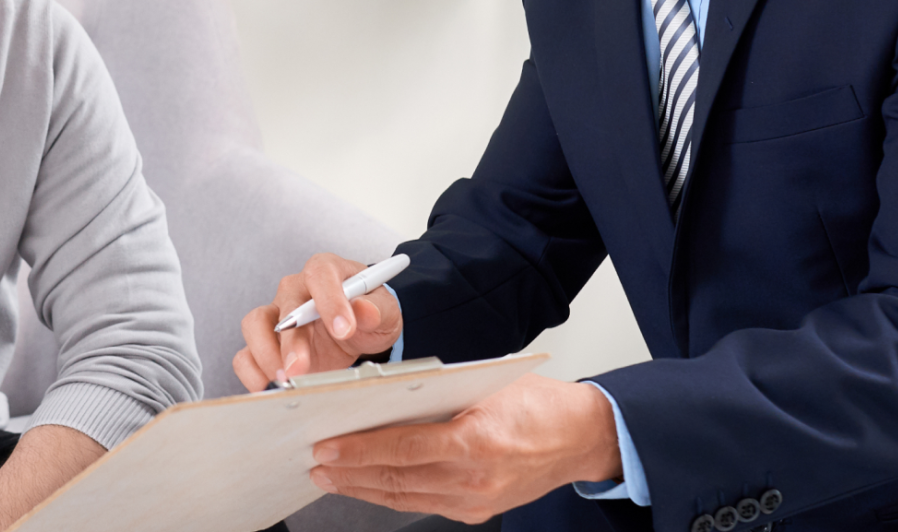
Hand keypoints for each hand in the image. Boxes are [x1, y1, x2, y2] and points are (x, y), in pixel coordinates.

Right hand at [233, 253, 403, 389]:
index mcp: (325, 272)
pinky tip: (270, 386)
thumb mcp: (385, 311)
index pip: (320, 276)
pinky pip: (246, 354)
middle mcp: (295, 291)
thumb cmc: (368, 312)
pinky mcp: (266, 344)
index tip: (343, 330)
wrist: (359, 332)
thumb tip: (364, 310)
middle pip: (284, 307)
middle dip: (291, 340)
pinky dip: (253, 372)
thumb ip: (376, 309)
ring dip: (266, 354)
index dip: (330, 301)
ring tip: (286, 378)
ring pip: (255, 325)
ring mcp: (276, 317)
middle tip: (301, 366)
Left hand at [307, 375, 621, 523]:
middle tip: (316, 463)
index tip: (326, 446)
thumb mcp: (486, 386)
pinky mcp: (477, 510)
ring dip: (362, 488)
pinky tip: (369, 486)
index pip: (402, 449)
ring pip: (404, 497)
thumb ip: (437, 395)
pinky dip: (392, 495)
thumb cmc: (538, 404)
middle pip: (396, 479)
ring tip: (331, 477)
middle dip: (350, 472)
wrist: (581, 437)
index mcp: (476, 441)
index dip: (358, 450)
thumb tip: (381, 398)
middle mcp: (474, 478)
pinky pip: (423, 504)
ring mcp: (475, 500)